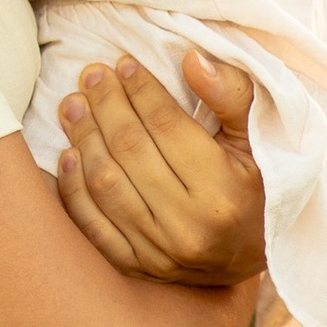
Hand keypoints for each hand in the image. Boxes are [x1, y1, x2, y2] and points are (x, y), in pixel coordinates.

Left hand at [53, 52, 265, 289]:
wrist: (252, 255)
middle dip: (106, 104)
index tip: (124, 64)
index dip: (141, 89)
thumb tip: (191, 59)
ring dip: (84, 137)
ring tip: (73, 104)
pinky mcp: (137, 268)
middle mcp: (189, 227)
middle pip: (131, 150)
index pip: (167, 127)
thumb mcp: (257, 140)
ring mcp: (160, 252)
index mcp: (223, 192)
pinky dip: (73, 188)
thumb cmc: (254, 186)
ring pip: (106, 184)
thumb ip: (231, 96)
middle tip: (92, 75)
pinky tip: (68, 153)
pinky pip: (92, 225)